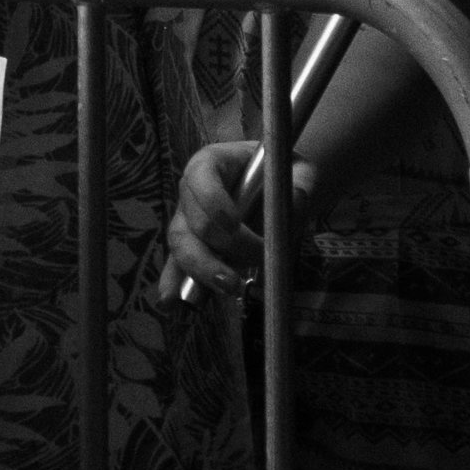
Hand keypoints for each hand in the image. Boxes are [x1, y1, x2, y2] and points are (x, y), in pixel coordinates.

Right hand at [159, 140, 319, 301]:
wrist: (280, 187)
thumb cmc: (282, 173)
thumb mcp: (294, 172)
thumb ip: (294, 188)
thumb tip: (296, 202)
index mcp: (212, 163)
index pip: (201, 177)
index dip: (212, 202)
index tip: (234, 224)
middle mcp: (193, 192)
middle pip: (189, 222)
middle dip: (211, 251)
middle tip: (238, 273)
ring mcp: (190, 221)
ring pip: (182, 247)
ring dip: (201, 272)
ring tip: (228, 288)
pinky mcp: (195, 249)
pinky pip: (180, 266)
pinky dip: (176, 286)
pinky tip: (173, 306)